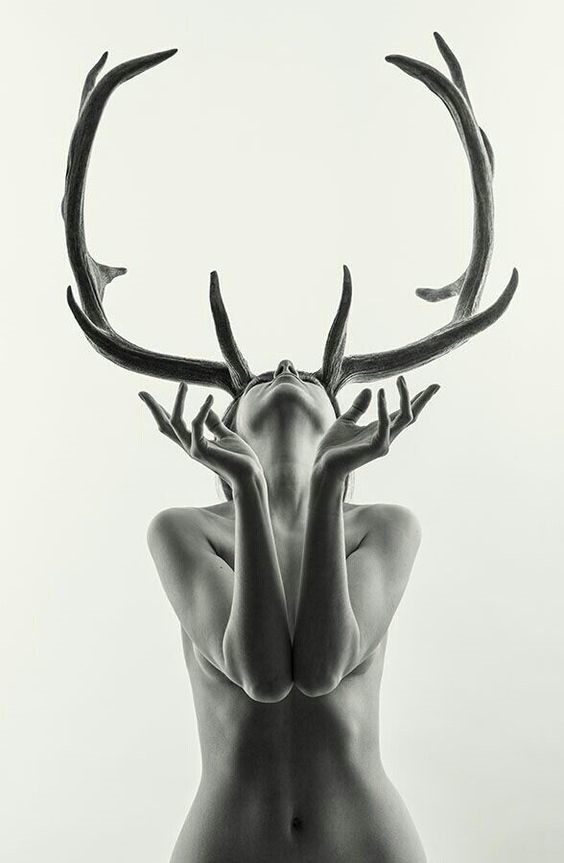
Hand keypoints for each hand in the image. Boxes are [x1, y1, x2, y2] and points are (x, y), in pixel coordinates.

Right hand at [139, 383, 264, 488]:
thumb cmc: (239, 458)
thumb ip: (214, 424)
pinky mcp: (203, 451)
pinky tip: (210, 398)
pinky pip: (197, 426)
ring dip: (179, 401)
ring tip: (184, 384)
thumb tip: (205, 407)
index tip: (148, 397)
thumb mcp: (225, 435)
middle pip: (165, 426)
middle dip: (153, 409)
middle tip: (141, 392)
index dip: (161, 411)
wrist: (250, 476)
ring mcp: (194, 449)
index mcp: (194, 443)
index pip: (172, 425)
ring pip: (175, 422)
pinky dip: (202, 410)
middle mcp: (190, 446)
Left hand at [313, 376, 439, 480]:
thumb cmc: (334, 447)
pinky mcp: (375, 447)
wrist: (323, 465)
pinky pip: (384, 424)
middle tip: (436, 385)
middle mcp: (387, 436)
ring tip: (400, 379)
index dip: (416, 400)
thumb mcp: (346, 421)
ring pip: (404, 418)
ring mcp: (384, 443)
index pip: (403, 413)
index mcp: (380, 430)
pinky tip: (380, 392)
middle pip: (411, 416)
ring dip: (405, 398)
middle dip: (423, 400)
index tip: (431, 387)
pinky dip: (383, 407)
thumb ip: (359, 407)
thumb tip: (369, 390)